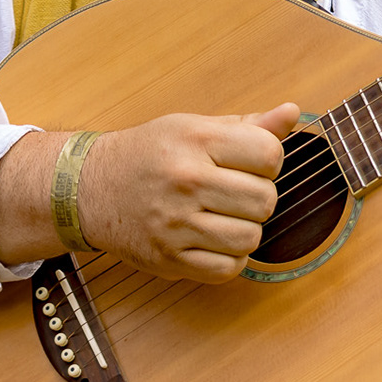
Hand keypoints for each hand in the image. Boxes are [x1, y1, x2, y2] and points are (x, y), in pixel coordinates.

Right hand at [0, 105, 297, 280]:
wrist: (88, 188)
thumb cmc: (150, 153)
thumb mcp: (194, 126)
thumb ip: (248, 125)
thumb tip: (293, 111)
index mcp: (196, 140)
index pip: (270, 154)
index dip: (269, 160)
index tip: (250, 162)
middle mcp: (185, 180)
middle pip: (265, 200)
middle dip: (260, 197)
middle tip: (237, 192)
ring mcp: (175, 224)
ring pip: (250, 238)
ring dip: (246, 230)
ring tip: (225, 217)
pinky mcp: (167, 259)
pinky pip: (227, 269)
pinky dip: (229, 259)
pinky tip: (214, 240)